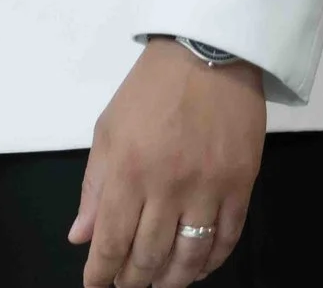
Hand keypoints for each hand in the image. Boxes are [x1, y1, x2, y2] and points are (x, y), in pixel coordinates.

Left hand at [71, 38, 266, 286]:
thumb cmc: (148, 92)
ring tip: (160, 286)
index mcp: (127, 170)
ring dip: (173, 279)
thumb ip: (94, 188)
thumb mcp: (107, 131)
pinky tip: (198, 269)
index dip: (101, 271)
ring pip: (191, 255)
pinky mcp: (242, 187)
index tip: (94, 287)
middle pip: (150, 254)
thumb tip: (81, 237)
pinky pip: (228, 239)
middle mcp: (168, 186)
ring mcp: (209, 189)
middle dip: (135, 280)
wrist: (207, 57)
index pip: (111, 238)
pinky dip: (212, 261)